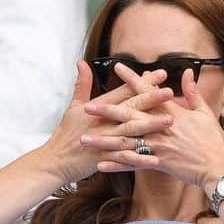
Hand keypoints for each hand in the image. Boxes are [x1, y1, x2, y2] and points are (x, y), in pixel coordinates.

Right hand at [41, 61, 174, 182]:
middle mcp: (102, 122)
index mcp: (97, 108)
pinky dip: (139, 159)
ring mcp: (103, 141)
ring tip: (170, 121)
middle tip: (170, 92)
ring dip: (150, 126)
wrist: (53, 161)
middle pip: (129, 108)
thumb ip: (82, 84)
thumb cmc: (66, 133)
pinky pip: (123, 159)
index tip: (160, 73)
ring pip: (130, 132)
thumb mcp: (73, 106)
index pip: (123, 91)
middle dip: (150, 99)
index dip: (141, 82)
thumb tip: (82, 62)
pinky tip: (156, 158)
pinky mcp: (102, 158)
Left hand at [82, 64, 223, 188]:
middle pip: (130, 117)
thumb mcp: (205, 113)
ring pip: (126, 143)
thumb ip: (193, 93)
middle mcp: (162, 129)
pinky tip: (100, 164)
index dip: (132, 79)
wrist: (218, 167)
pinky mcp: (158, 164)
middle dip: (107, 111)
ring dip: (104, 141)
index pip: (148, 92)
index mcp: (173, 114)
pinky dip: (117, 165)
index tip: (117, 67)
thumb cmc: (213, 140)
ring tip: (85, 139)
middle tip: (87, 107)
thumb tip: (188, 73)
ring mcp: (159, 147)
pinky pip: (133, 165)